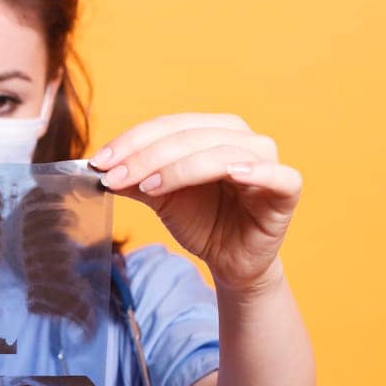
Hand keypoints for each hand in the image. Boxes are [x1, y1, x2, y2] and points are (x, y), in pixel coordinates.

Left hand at [87, 113, 302, 292]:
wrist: (229, 259)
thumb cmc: (201, 221)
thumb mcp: (160, 197)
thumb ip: (135, 179)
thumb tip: (98, 167)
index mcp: (211, 131)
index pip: (168, 126)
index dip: (132, 141)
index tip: (99, 163)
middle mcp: (240, 137)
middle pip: (190, 137)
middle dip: (147, 156)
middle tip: (114, 177)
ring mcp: (266, 160)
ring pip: (222, 152)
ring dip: (182, 168)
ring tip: (150, 188)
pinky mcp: (287, 188)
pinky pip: (277, 174)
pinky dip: (255, 170)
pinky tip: (232, 174)